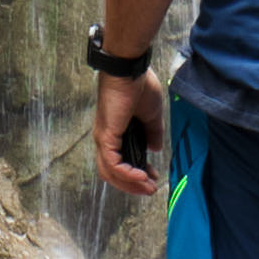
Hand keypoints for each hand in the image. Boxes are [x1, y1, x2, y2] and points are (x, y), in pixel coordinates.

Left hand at [94, 66, 165, 199]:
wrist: (130, 69)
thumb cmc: (139, 85)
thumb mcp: (151, 114)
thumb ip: (152, 132)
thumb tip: (154, 149)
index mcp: (115, 131)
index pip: (120, 162)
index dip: (136, 174)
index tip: (152, 177)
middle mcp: (105, 137)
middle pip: (112, 172)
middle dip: (132, 184)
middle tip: (150, 189)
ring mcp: (103, 138)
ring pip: (110, 172)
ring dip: (129, 184)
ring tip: (148, 188)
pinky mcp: (106, 136)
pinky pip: (113, 164)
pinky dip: (127, 174)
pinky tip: (141, 176)